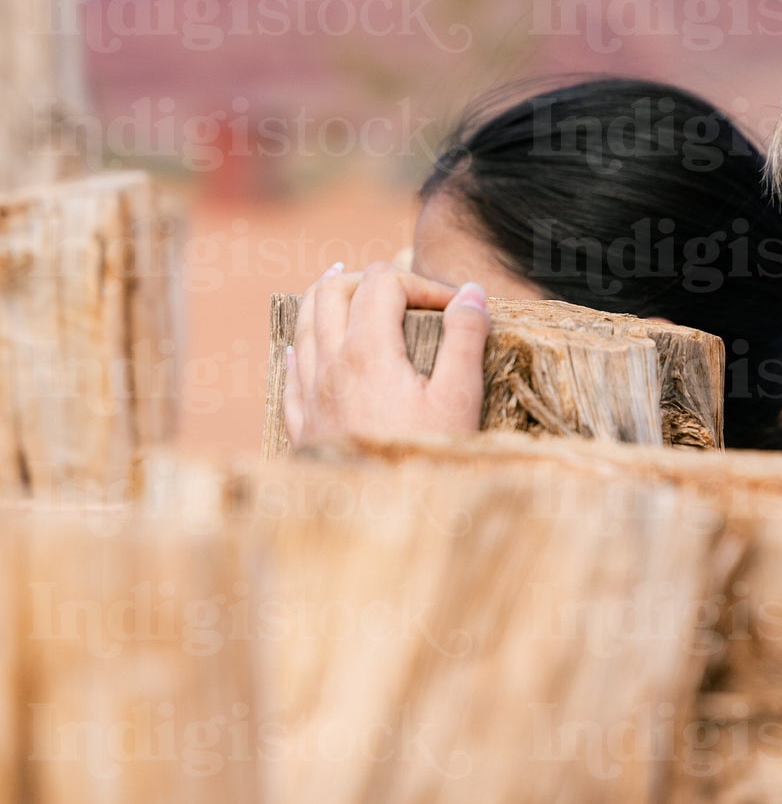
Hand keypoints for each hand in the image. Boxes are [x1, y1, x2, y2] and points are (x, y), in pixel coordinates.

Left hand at [284, 261, 488, 444]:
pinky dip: (302, 346)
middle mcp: (329, 365)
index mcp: (367, 351)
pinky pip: (290, 371)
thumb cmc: (426, 459)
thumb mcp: (460, 398)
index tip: (454, 306)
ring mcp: (311, 395)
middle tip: (398, 288)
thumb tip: (469, 291)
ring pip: (304, 324)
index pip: (384, 283)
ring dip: (326, 298)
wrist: (382, 524)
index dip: (421, 282)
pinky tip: (307, 348)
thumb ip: (465, 338)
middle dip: (368, 278)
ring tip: (343, 284)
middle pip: (332, 291)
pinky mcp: (304, 425)